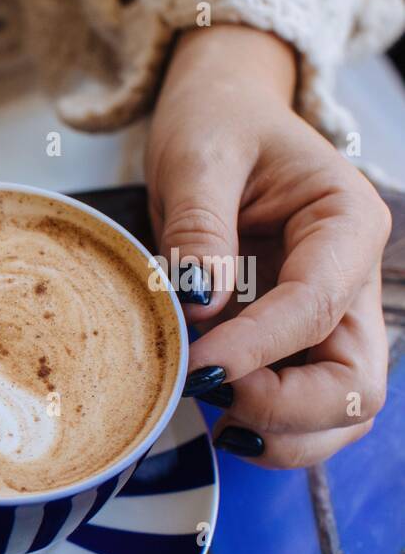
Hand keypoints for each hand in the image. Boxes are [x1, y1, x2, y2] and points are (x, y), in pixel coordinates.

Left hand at [147, 25, 390, 466]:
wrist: (218, 120)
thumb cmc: (216, 128)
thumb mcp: (198, 157)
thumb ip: (200, 227)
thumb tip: (201, 303)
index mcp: (346, 224)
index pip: (316, 307)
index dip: (258, 348)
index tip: (197, 367)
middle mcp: (351, 281)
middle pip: (356, 384)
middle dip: (286, 409)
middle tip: (207, 391)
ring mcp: (328, 320)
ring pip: (340, 412)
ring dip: (280, 433)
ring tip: (208, 410)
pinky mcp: (294, 344)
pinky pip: (300, 409)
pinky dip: (263, 425)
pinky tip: (209, 408)